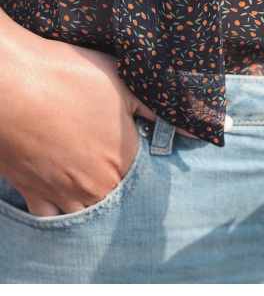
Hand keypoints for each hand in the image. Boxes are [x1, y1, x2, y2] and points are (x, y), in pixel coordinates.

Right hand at [0, 16, 187, 216]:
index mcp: (124, 160)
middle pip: (121, 205)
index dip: (151, 176)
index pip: (150, 184)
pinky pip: (49, 220)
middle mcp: (97, 186)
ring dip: (97, 209)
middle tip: (120, 177)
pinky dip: (59, 216)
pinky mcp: (32, 192)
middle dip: (126, 196)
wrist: (10, 83)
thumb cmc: (67, 76)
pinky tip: (65, 205)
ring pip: (88, 218)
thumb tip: (212, 124)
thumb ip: (164, 109)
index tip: (150, 168)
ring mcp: (62, 194)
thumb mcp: (124, 84)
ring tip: (100, 191)